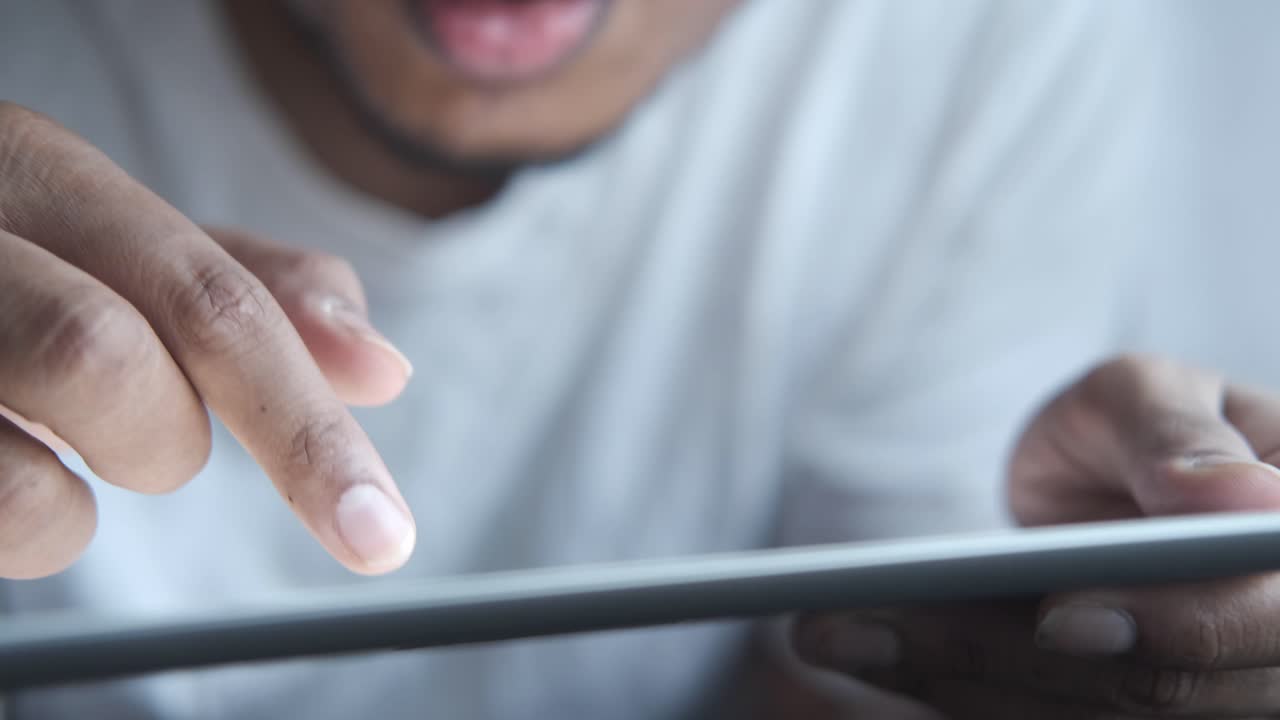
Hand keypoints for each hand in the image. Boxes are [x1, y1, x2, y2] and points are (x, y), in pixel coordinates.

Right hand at [0, 102, 415, 578]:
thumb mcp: (110, 244)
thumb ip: (245, 293)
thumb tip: (383, 369)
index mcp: (38, 171)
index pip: (215, 302)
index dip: (309, 429)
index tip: (382, 534)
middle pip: (116, 362)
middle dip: (163, 439)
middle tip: (137, 430)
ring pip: (29, 455)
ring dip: (80, 493)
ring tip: (51, 447)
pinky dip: (23, 527)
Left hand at [792, 354, 1279, 717]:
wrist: (1115, 491)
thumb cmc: (1140, 428)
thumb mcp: (1151, 395)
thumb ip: (1181, 437)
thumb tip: (1238, 499)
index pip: (1259, 618)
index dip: (1167, 625)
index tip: (1056, 617)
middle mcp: (1268, 657)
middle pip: (1152, 693)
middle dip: (995, 660)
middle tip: (858, 628)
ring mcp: (1208, 703)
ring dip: (954, 687)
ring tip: (832, 637)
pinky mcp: (1125, 719)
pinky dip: (954, 700)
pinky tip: (863, 668)